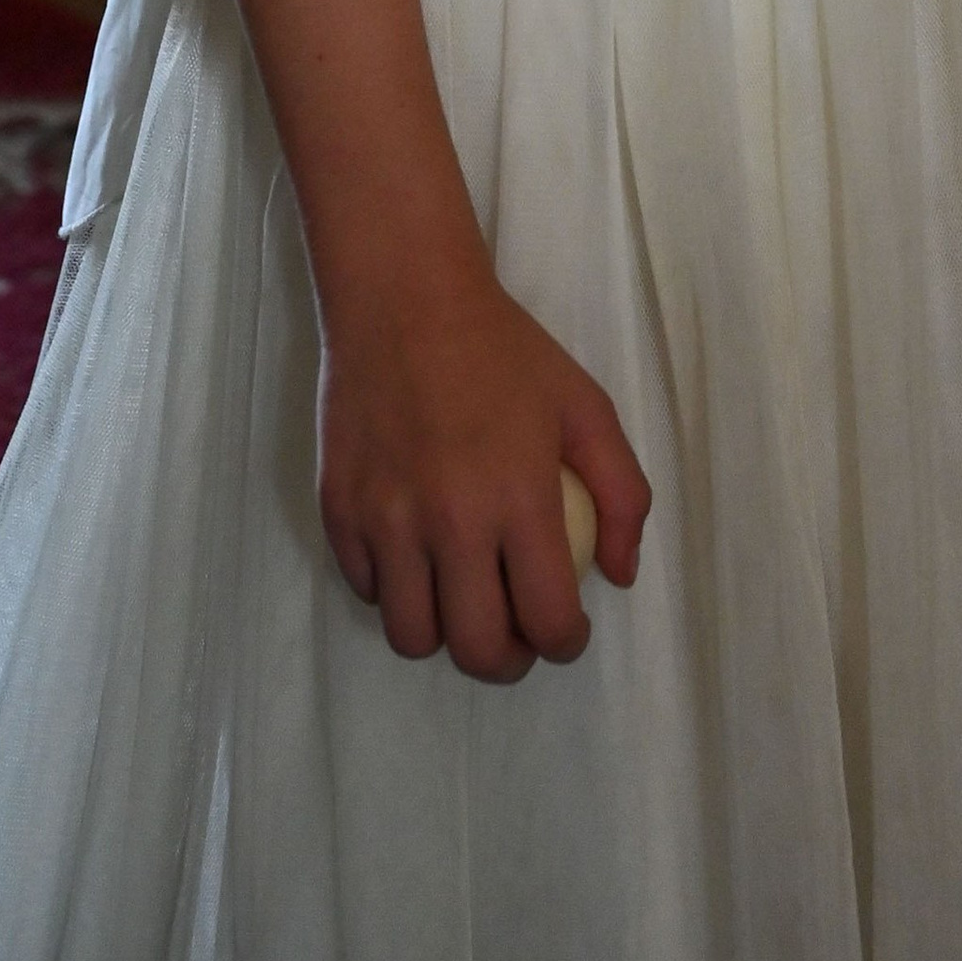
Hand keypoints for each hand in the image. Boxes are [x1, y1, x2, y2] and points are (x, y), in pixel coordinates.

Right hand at [315, 257, 650, 681]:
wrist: (404, 300)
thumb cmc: (503, 351)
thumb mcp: (585, 405)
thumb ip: (622, 493)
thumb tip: (618, 576)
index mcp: (518, 498)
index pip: (545, 619)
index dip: (565, 643)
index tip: (566, 631)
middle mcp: (450, 522)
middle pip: (475, 649)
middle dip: (507, 661)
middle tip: (517, 635)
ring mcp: (386, 521)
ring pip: (412, 636)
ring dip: (445, 633)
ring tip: (463, 601)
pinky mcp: (339, 512)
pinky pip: (367, 590)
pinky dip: (394, 590)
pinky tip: (418, 556)